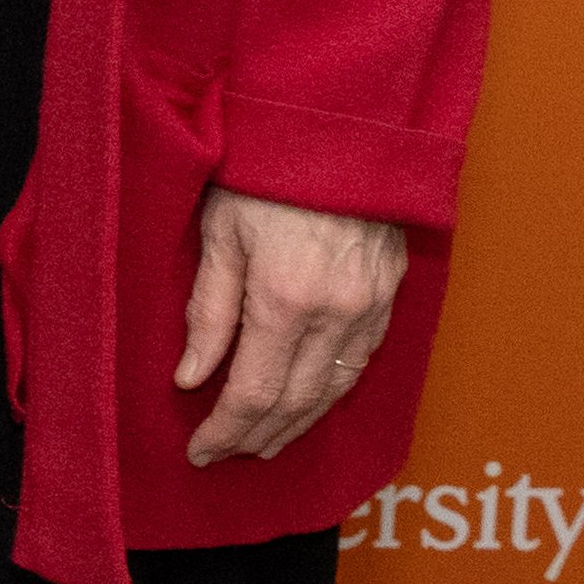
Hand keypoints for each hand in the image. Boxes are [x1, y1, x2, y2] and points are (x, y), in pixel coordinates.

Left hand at [178, 183, 409, 465]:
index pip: (254, 392)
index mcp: (285, 300)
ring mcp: (370, 307)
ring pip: (334, 390)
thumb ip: (208, 311)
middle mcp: (336, 314)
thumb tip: (193, 378)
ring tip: (264, 443)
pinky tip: (310, 402)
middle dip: (259, 436)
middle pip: (297, 402)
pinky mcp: (390, 296)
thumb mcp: (218, 232)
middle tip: (226, 454)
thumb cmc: (266, 171)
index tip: (200, 450)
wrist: (342, 129)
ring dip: (297, 424)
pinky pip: (360, 363)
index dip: (226, 430)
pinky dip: (331, 393)